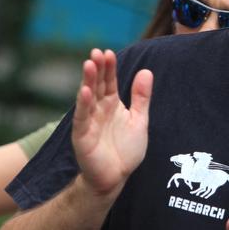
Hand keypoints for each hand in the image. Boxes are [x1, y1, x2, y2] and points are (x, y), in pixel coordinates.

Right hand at [72, 49, 151, 196]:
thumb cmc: (125, 149)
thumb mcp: (139, 120)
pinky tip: (85, 91)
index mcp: (111, 104)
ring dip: (88, 81)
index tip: (108, 53)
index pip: (109, 81)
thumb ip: (141, 98)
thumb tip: (146, 71)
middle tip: (97, 52)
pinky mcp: (82, 136)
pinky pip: (82, 118)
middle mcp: (98, 110)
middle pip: (97, 85)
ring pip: (87, 98)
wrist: (116, 177)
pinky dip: (84, 105)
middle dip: (97, 69)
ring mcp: (89, 122)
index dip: (109, 67)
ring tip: (89, 64)